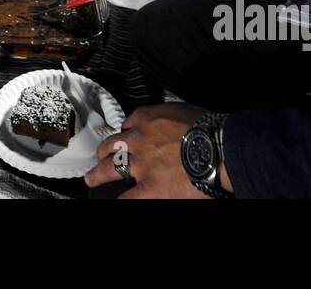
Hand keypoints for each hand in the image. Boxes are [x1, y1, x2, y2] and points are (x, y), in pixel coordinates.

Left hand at [86, 104, 214, 197]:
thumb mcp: (184, 111)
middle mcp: (138, 139)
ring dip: (98, 174)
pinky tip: (117, 200)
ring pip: (109, 168)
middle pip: (112, 144)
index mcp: (147, 119)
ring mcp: (141, 164)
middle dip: (104, 151)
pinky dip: (121, 199)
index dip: (127, 132)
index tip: (127, 136)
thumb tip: (173, 126)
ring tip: (92, 179)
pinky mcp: (149, 187)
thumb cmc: (208, 128)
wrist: (218, 148)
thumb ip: (170, 119)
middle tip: (100, 156)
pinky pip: (128, 197)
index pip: (128, 123)